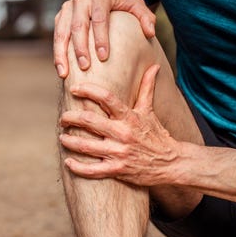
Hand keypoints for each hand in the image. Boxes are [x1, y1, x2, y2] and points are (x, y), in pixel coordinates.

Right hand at [52, 0, 155, 77]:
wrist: (104, 0)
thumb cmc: (122, 7)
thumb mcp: (137, 8)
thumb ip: (146, 17)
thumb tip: (150, 32)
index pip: (99, 17)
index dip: (100, 37)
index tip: (103, 57)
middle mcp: (81, 0)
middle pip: (78, 25)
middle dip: (80, 48)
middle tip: (85, 67)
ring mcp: (67, 8)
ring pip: (62, 32)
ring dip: (62, 53)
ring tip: (65, 74)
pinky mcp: (60, 18)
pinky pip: (57, 37)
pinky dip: (57, 54)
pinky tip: (61, 71)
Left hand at [58, 65, 178, 186]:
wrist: (172, 163)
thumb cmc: (157, 135)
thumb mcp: (150, 111)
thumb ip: (147, 88)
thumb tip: (154, 66)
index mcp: (129, 117)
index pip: (106, 98)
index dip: (88, 90)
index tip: (75, 88)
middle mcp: (123, 133)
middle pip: (90, 121)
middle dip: (71, 118)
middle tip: (64, 118)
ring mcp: (120, 153)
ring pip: (86, 146)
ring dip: (70, 141)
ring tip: (62, 137)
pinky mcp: (118, 170)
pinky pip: (93, 170)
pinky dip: (78, 167)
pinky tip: (69, 162)